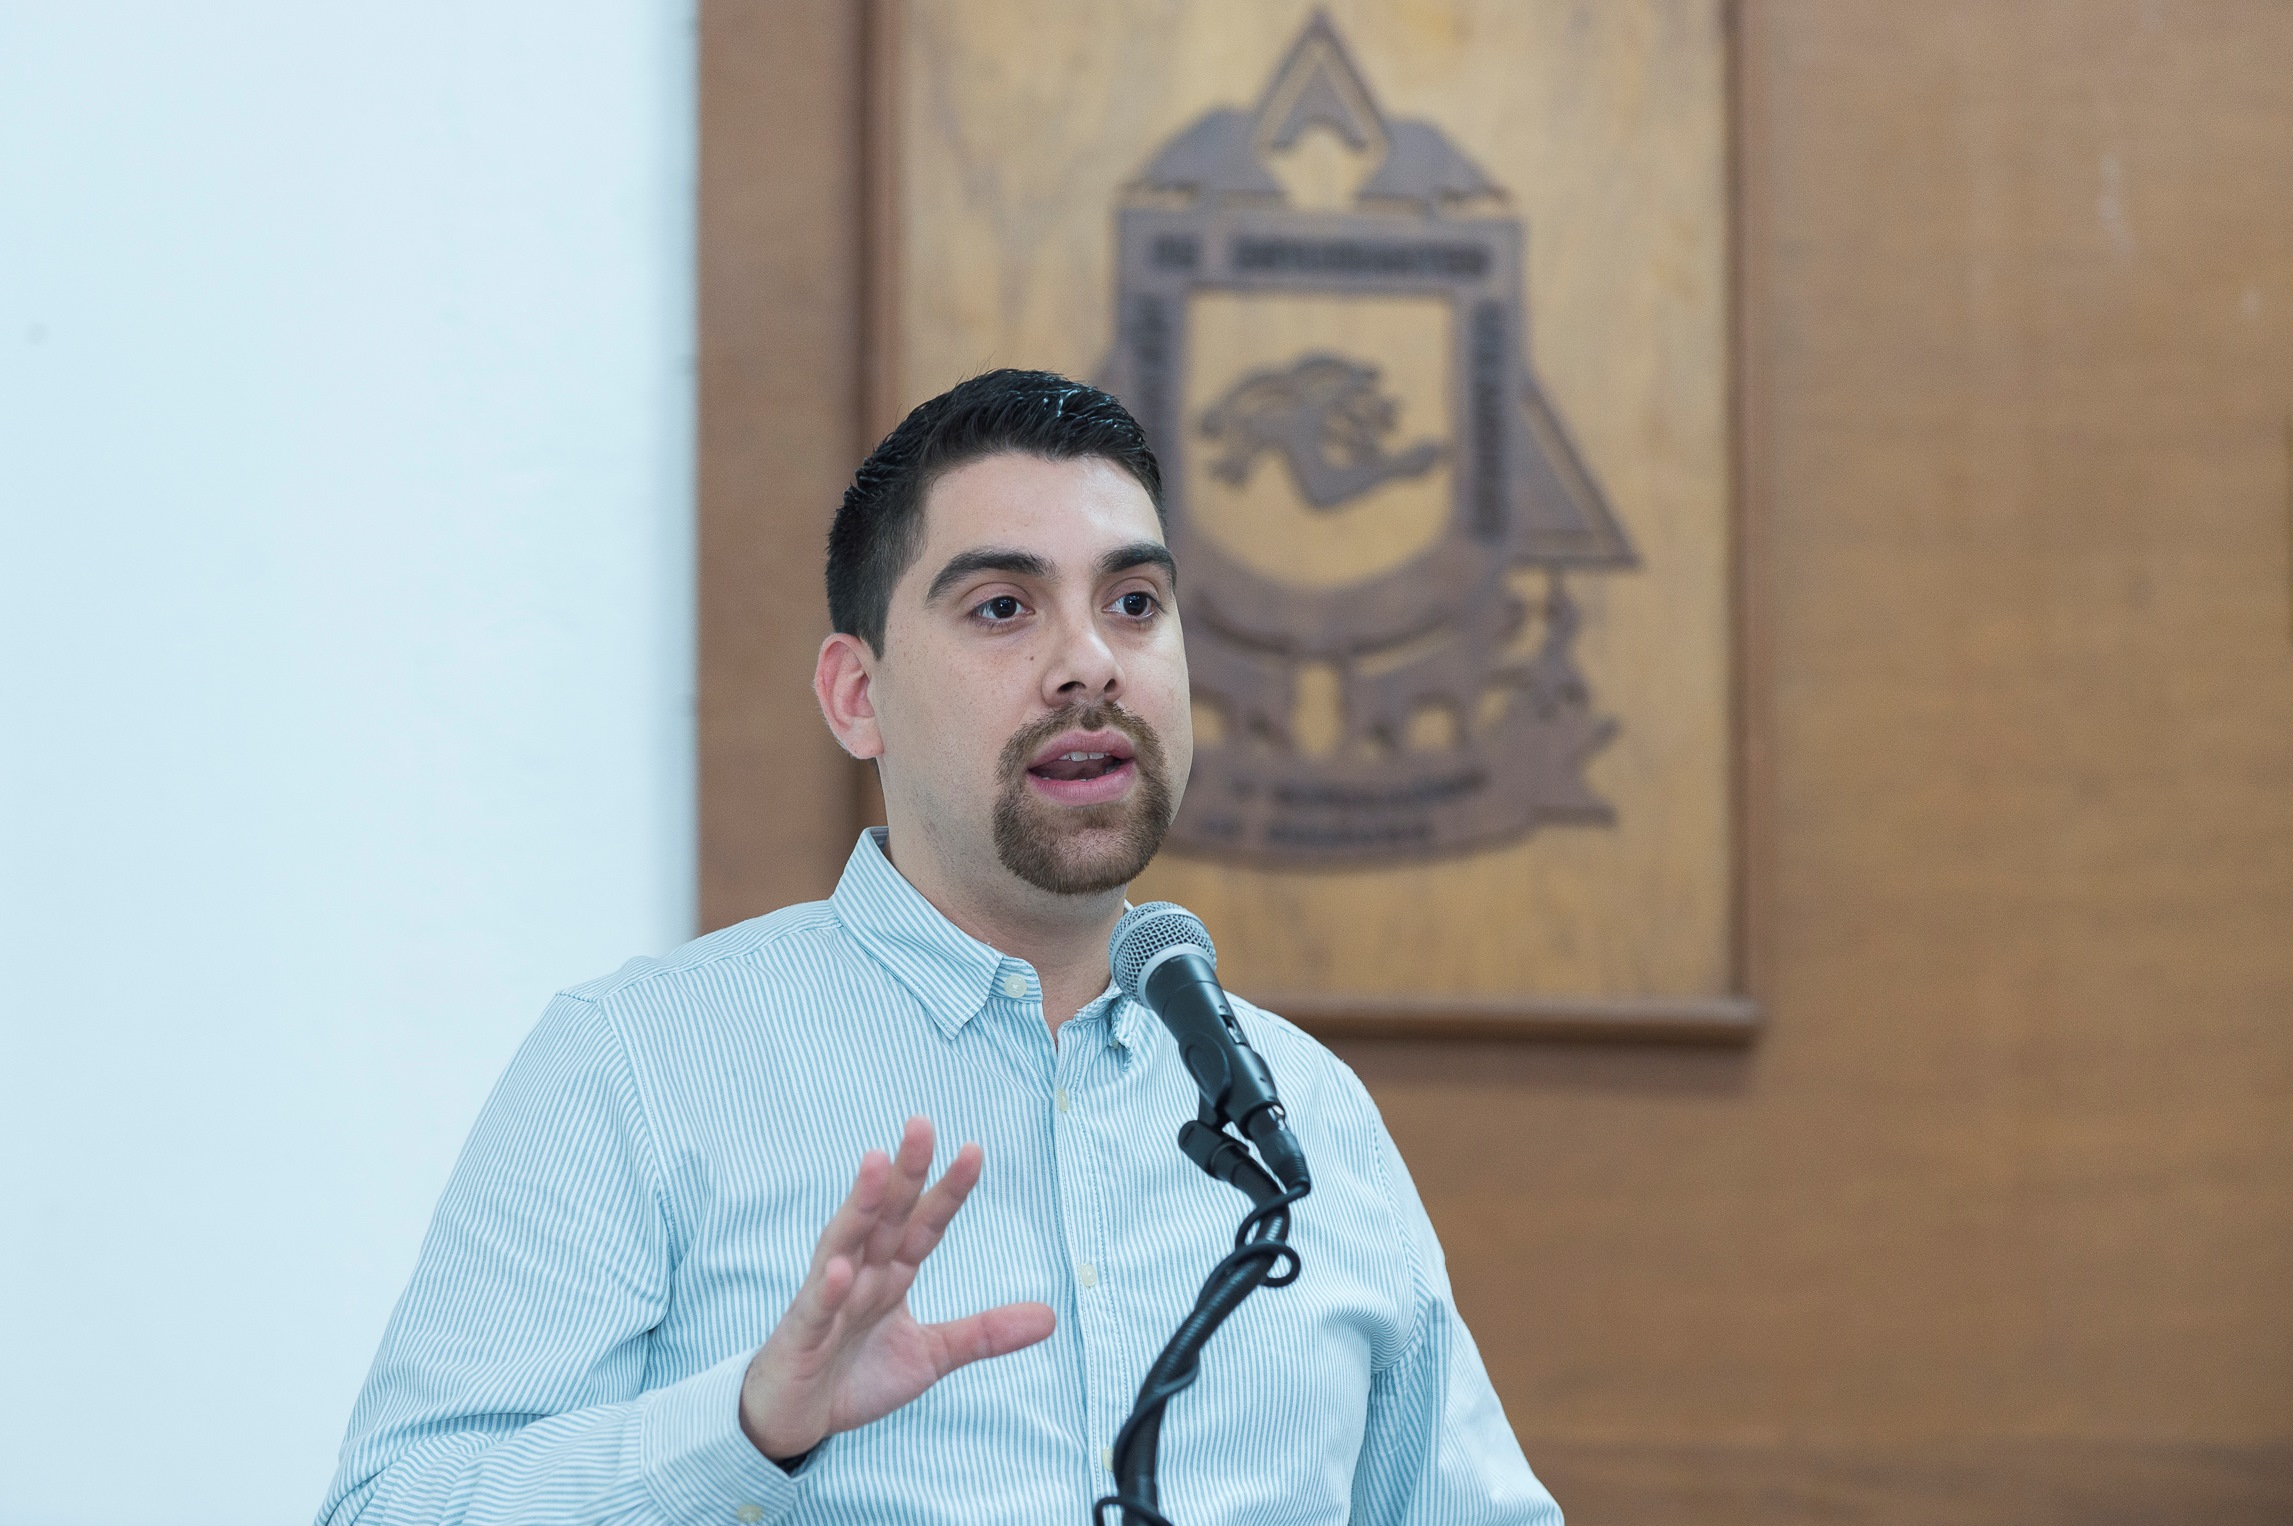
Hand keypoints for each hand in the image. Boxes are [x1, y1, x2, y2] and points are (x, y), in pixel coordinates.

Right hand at [738, 1117, 1055, 1461]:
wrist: (795, 1418)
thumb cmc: (855, 1375)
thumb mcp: (931, 1356)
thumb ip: (983, 1333)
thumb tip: (1050, 1315)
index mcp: (891, 1273)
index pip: (925, 1224)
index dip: (948, 1191)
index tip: (974, 1150)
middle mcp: (859, 1273)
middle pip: (886, 1216)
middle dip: (905, 1172)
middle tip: (922, 1124)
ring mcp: (827, 1299)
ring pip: (844, 1242)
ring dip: (860, 1205)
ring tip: (876, 1164)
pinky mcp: (801, 1334)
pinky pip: (815, 1309)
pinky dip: (824, 1290)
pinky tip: (838, 1269)